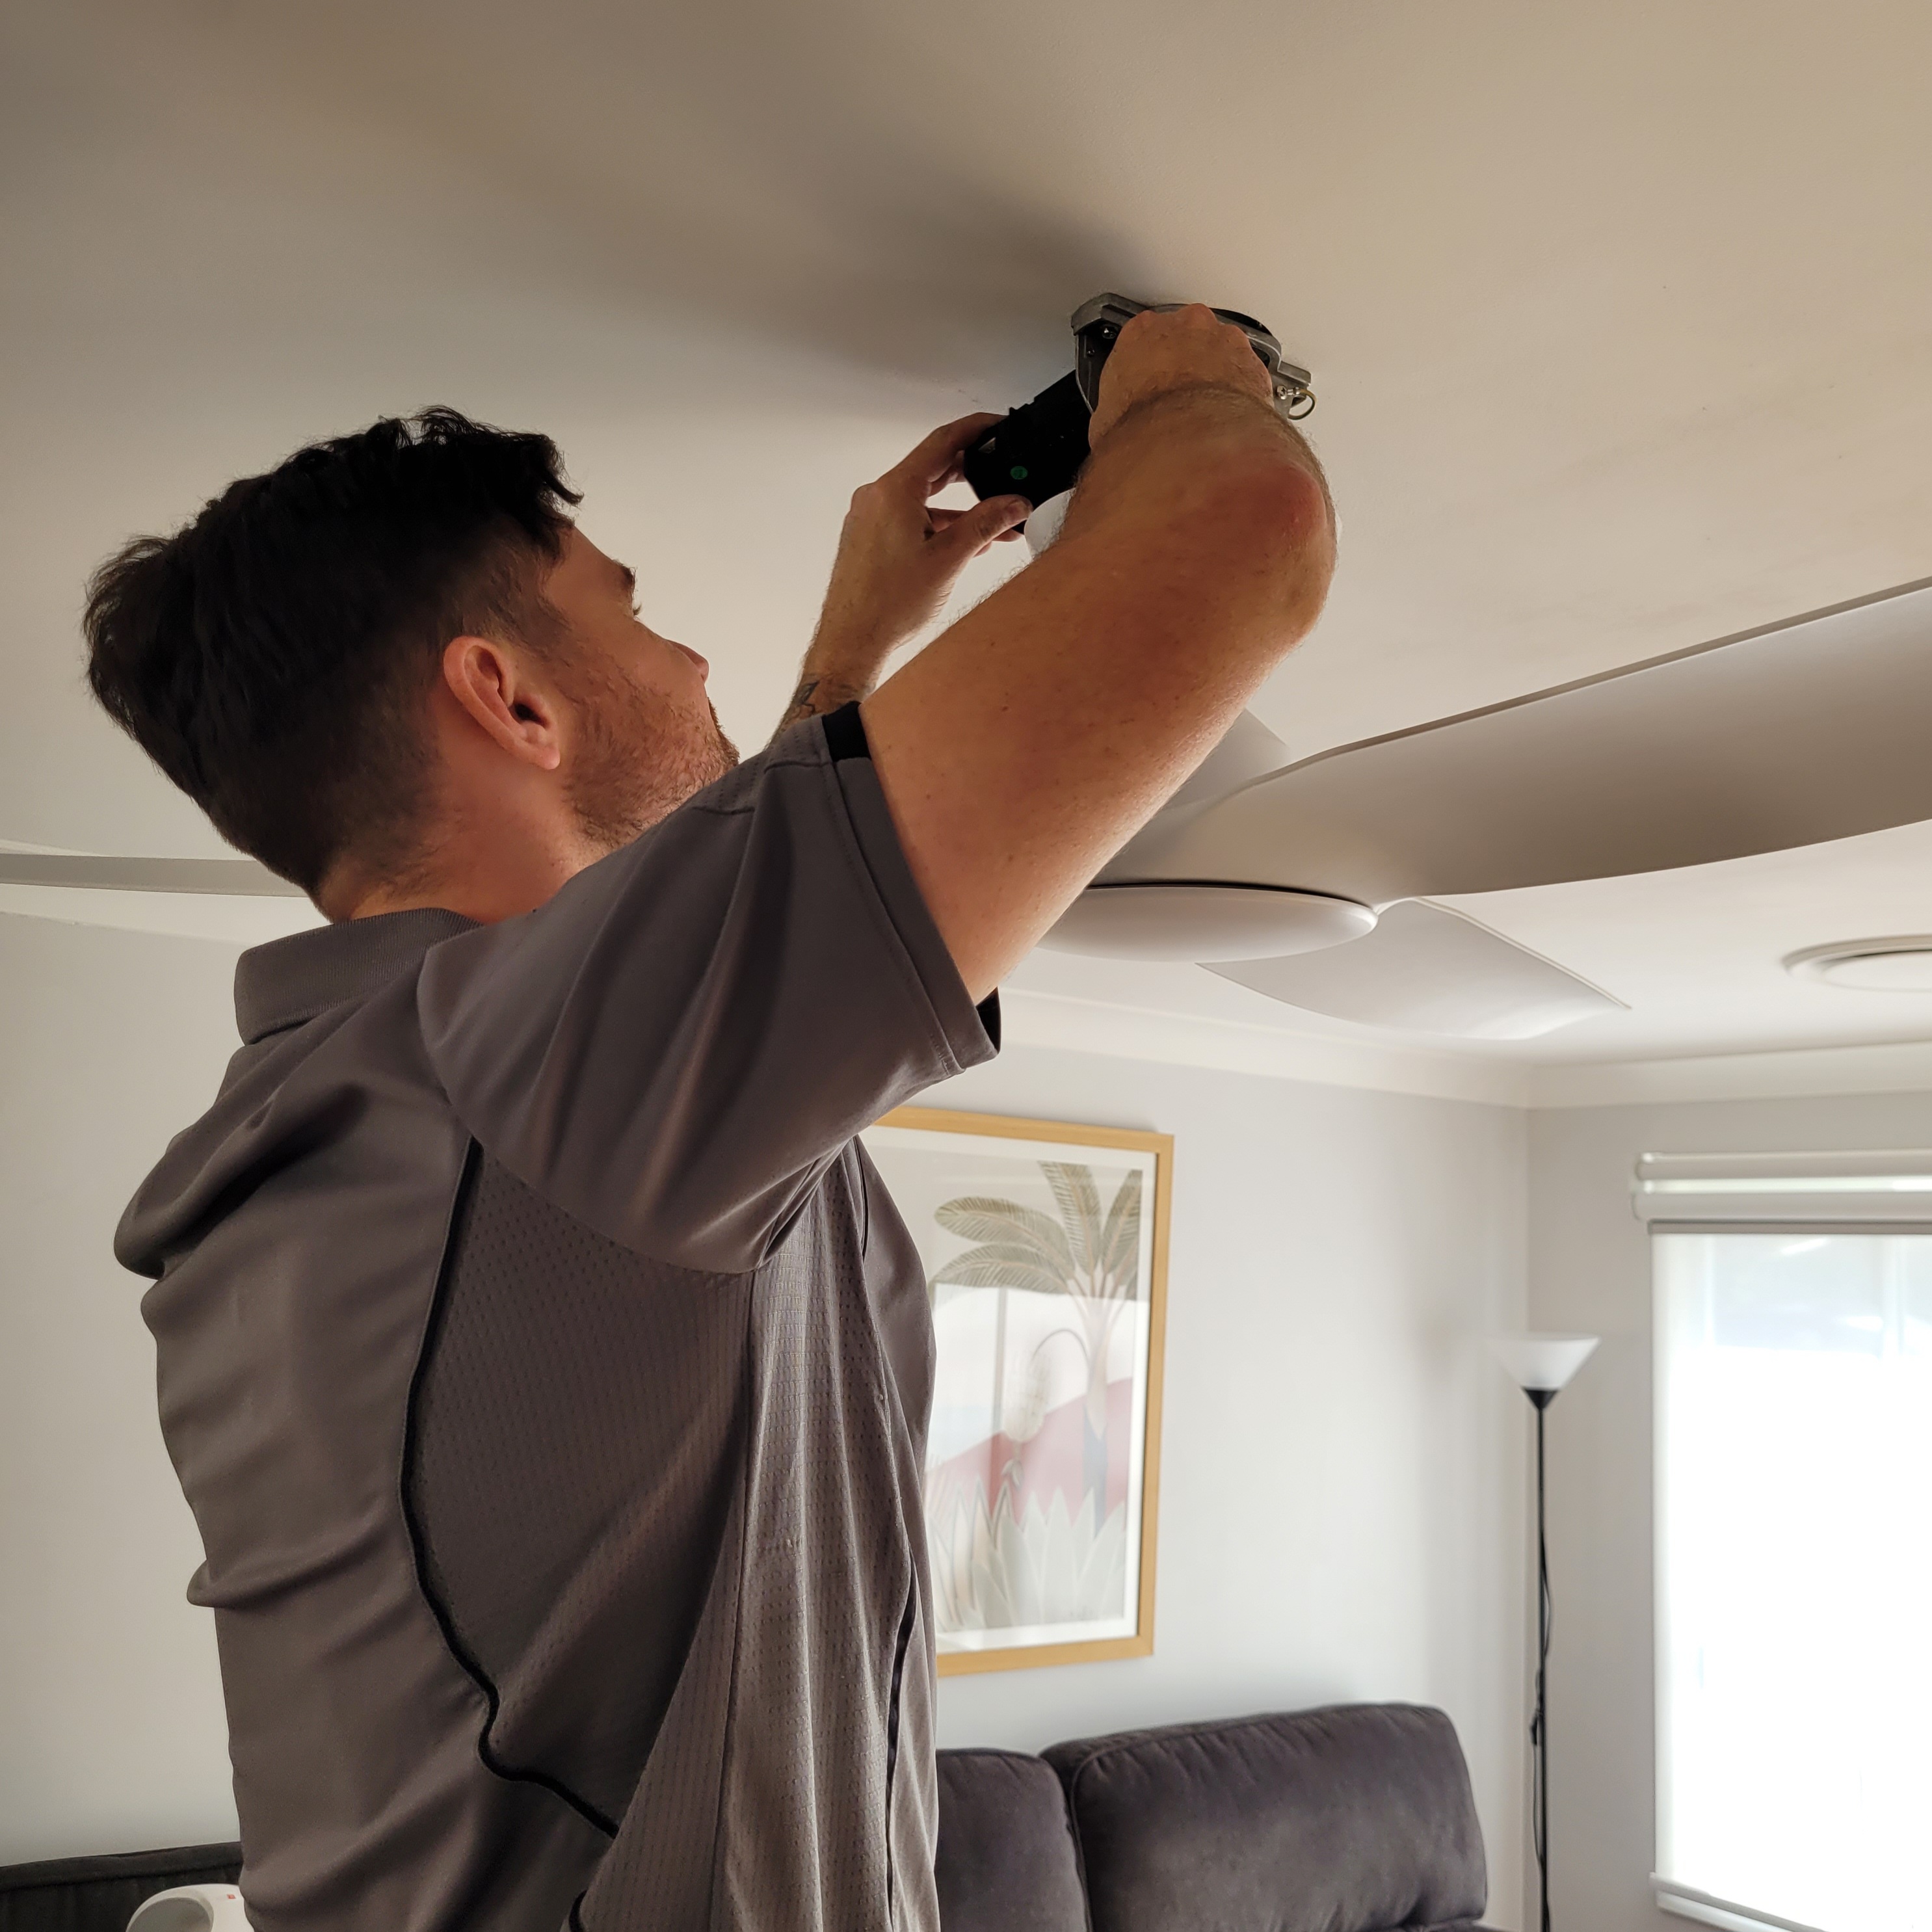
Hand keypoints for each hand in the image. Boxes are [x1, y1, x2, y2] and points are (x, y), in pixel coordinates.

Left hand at [813, 414, 1031, 665]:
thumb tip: (1013, 504)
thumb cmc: (887, 606)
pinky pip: (909, 517)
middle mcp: (876, 497)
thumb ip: (985, 524)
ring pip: (922, 498)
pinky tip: (963, 541)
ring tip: (995, 524)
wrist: (852, 641)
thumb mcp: (949, 559)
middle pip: (932, 469)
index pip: (942, 442)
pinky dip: (937, 524)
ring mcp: (869, 517)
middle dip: (973, 473)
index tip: (997, 423)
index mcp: (894, 491)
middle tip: (1003, 473)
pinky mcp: (869, 537)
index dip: (975, 429)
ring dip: (958, 508)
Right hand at [1088, 305, 1273, 445]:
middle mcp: (1186, 326)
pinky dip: (1241, 392)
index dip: (1144, 363)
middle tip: (1177, 396)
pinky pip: (1247, 373)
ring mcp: (1223, 341)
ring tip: (1205, 411)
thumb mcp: (1105, 422)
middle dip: (1183, 362)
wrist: (1189, 444)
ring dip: (1215, 374)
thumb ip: (1113, 410)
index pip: (1141, 337)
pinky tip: (1229, 418)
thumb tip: (1112, 430)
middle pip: (1185, 336)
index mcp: (1141, 332)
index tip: (1144, 381)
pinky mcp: (1252, 364)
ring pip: (1220, 350)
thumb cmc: (1147, 428)